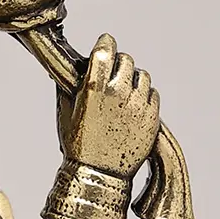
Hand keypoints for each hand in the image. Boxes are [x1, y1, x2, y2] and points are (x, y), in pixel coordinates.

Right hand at [63, 33, 159, 177]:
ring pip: (143, 75)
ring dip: (133, 80)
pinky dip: (145, 97)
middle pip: (127, 59)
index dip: (106, 43)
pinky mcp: (152, 117)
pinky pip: (153, 94)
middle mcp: (118, 93)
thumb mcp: (66, 113)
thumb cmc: (78, 146)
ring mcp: (138, 105)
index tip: (106, 43)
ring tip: (125, 93)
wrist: (98, 176)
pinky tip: (133, 107)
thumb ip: (69, 86)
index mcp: (95, 89)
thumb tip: (70, 68)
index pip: (107, 50)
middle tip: (113, 75)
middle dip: (119, 64)